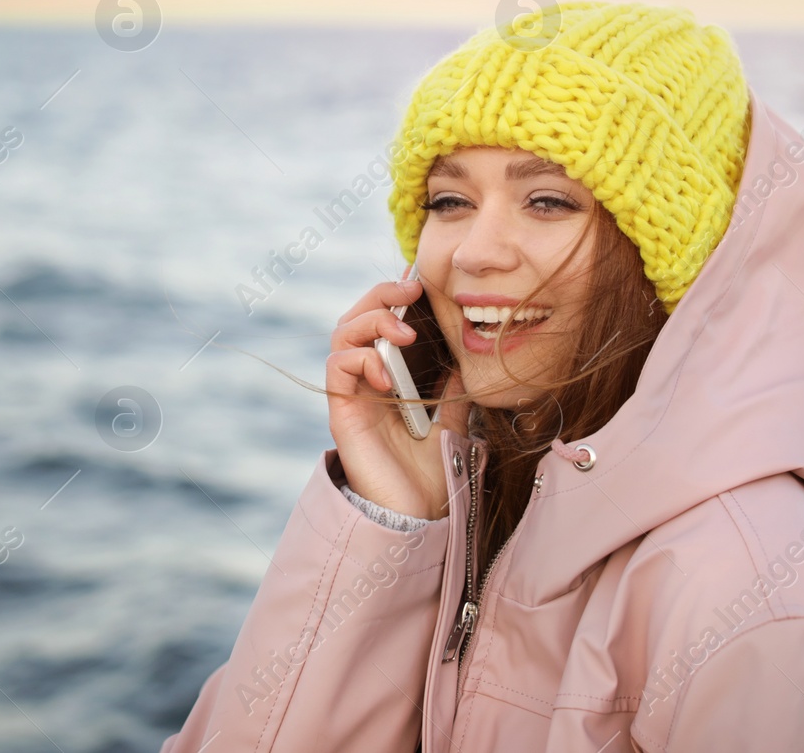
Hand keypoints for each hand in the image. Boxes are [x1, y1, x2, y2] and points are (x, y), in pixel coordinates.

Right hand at [325, 270, 466, 520]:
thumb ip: (453, 391)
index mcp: (388, 379)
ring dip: (372, 322)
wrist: (416, 518)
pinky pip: (337, 368)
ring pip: (342, 335)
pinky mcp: (341, 412)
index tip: (421, 285)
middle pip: (356, 319)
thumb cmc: (430, 476)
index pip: (381, 323)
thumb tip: (467, 359)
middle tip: (411, 292)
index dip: (394, 297)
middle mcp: (365, 382)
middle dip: (380, 296)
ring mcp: (351, 395)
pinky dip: (362, 359)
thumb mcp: (451, 422)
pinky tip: (388, 375)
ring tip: (404, 333)